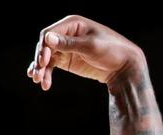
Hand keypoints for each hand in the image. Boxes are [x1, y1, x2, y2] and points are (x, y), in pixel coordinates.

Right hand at [27, 15, 144, 90]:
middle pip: (46, 45)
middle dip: (40, 60)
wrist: (124, 66)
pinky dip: (47, 73)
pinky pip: (53, 65)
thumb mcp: (91, 46)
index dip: (44, 47)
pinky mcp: (68, 60)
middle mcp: (66, 34)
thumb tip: (47, 38)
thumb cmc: (111, 51)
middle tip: (37, 75)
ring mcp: (66, 47)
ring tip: (38, 81)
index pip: (50, 33)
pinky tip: (42, 82)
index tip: (43, 62)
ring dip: (41, 69)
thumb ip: (69, 44)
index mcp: (72, 24)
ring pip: (48, 57)